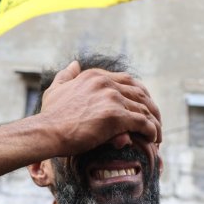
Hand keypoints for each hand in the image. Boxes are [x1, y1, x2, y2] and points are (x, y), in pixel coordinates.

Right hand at [38, 61, 161, 155]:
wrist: (46, 132)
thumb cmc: (50, 116)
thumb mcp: (56, 89)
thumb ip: (66, 76)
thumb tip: (74, 63)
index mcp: (95, 76)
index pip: (127, 81)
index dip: (141, 94)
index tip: (145, 107)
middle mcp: (105, 83)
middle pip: (140, 93)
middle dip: (151, 108)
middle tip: (156, 122)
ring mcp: (111, 98)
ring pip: (144, 109)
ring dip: (154, 122)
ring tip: (157, 135)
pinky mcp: (115, 116)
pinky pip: (142, 123)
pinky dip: (151, 131)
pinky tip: (153, 139)